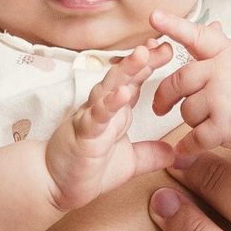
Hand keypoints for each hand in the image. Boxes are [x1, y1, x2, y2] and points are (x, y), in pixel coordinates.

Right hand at [46, 42, 178, 210]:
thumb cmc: (86, 169)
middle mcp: (104, 109)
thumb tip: (176, 154)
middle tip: (163, 43)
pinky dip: (109, 104)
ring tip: (143, 54)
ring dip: (126, 71)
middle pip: (125, 77)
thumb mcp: (129, 163)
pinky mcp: (83, 134)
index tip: (168, 47)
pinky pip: (97, 116)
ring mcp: (91, 118)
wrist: (54, 186)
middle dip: (143, 59)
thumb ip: (151, 155)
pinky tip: (123, 93)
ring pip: (109, 88)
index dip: (150, 65)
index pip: (135, 81)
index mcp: (116, 112)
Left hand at [146, 12, 230, 155]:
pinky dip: (188, 146)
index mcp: (225, 53)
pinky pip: (195, 137)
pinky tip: (186, 149)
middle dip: (164, 97)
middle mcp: (221, 72)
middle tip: (159, 108)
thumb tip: (214, 24)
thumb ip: (223, 46)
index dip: (173, 25)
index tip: (154, 17)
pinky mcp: (225, 125)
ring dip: (191, 121)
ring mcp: (222, 98)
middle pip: (178, 81)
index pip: (197, 35)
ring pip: (186, 111)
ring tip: (209, 121)